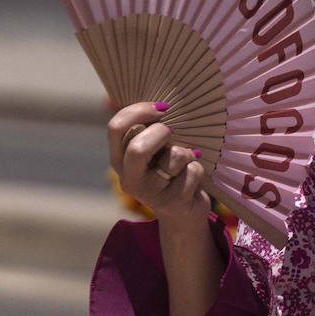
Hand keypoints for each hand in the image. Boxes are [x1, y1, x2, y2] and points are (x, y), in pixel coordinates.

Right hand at [108, 102, 209, 227]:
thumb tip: (162, 102)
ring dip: (187, 153)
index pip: (116, 128)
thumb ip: (149, 130)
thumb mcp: (155, 151)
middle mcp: (128, 178)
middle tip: (174, 134)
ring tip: (186, 163)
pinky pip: (193, 171)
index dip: (138, 111)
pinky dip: (198, 169)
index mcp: (119, 160)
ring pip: (175, 157)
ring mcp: (149, 194)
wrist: (182, 213)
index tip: (161, 108)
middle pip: (138, 148)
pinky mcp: (172, 203)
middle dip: (162, 133)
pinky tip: (193, 180)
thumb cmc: (169, 171)